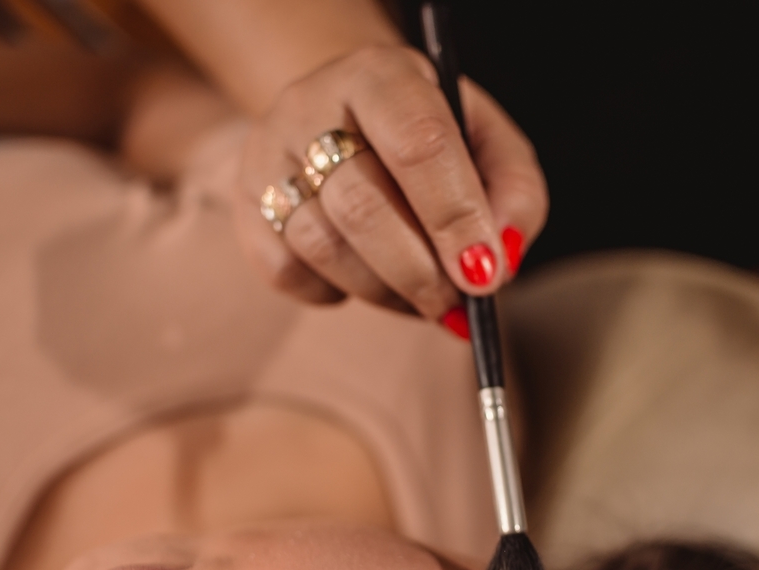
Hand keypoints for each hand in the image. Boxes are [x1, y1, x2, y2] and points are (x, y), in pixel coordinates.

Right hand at [231, 45, 547, 325]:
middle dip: (420, 272)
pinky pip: (287, 272)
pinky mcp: (245, 206)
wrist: (343, 118)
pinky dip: (336, 293)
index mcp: (383, 74)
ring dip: (385, 292)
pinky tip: (367, 277)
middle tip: (456, 305)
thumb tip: (502, 260)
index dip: (455, 217)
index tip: (485, 275)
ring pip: (323, 247)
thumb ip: (513, 193)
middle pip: (362, 206)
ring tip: (421, 295)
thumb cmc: (428, 137)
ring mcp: (267, 155)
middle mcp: (312, 105)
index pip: (419, 143)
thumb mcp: (487, 142)